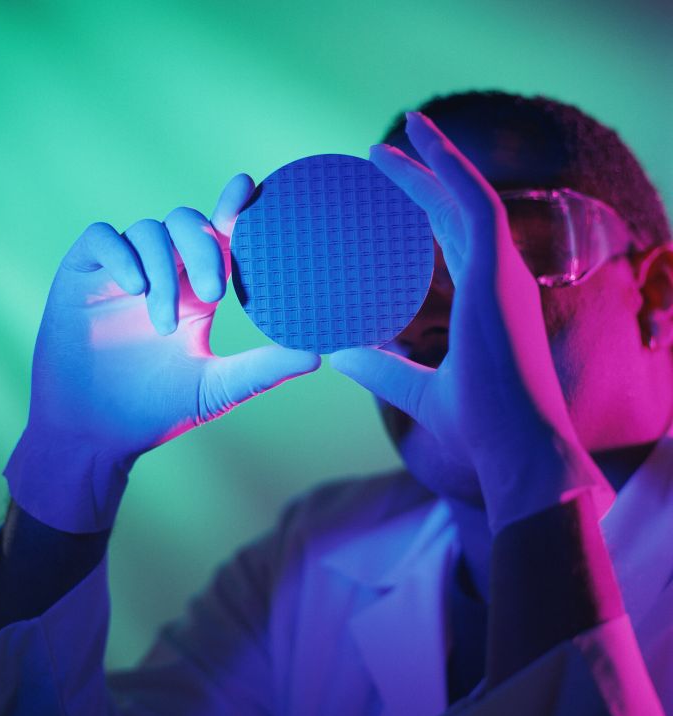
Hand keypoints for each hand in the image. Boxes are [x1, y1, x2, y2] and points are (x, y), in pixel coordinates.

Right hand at [6, 174, 319, 530]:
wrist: (96, 433)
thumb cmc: (157, 411)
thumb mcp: (216, 387)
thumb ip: (262, 368)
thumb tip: (318, 355)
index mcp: (195, 292)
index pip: (218, 236)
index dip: (233, 208)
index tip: (250, 187)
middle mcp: (161, 274)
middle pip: (186, 221)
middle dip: (203, 246)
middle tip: (213, 293)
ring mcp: (120, 273)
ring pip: (148, 230)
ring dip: (162, 269)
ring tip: (163, 323)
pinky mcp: (81, 276)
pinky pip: (102, 238)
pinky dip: (121, 253)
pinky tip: (133, 286)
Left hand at [329, 113, 612, 531]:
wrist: (515, 451)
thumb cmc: (478, 427)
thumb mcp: (413, 389)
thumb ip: (379, 367)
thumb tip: (336, 352)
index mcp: (487, 301)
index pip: (455, 241)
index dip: (428, 210)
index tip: (392, 191)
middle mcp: (500, 279)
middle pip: (459, 210)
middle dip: (425, 176)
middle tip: (384, 152)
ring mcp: (503, 274)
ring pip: (469, 195)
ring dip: (436, 159)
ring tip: (402, 128)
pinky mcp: (499, 276)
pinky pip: (474, 206)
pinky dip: (449, 171)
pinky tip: (418, 145)